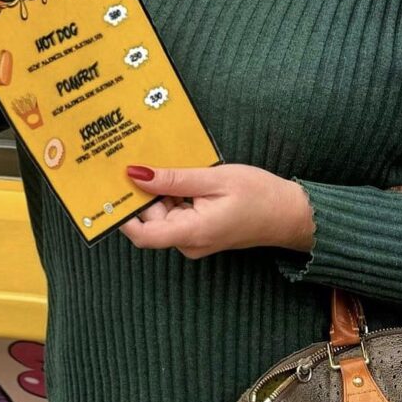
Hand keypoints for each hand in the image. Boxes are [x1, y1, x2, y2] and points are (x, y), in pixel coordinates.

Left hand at [119, 163, 314, 258]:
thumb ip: (173, 179)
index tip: (111, 190)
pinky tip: (180, 175)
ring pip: (162, 214)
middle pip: (150, 219)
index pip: (143, 235)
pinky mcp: (199, 230)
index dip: (122, 215)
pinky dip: (173, 194)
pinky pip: (176, 213)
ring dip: (160, 191)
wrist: (291, 214)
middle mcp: (189, 242)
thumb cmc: (258, 195)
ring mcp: (194, 238)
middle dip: (143, 193)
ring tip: (166, 163)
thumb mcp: (214, 179)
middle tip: (138, 159)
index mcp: (192, 232)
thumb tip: (136, 174)